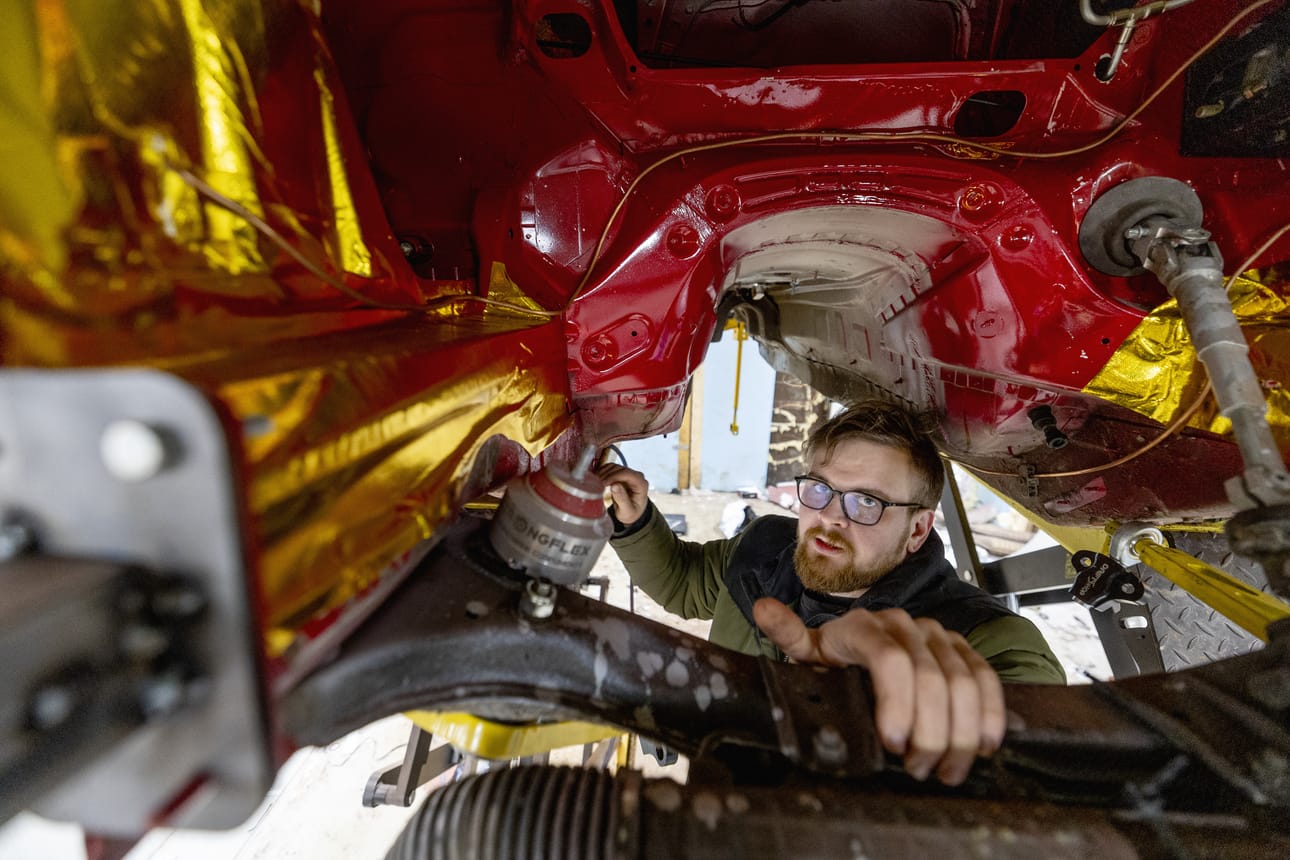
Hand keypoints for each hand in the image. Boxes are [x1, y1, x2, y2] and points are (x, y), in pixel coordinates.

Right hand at [596, 463, 650, 526]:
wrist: (632, 514)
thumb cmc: (631, 513)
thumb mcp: (627, 511)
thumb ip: (622, 499)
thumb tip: (615, 485)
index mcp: (641, 484)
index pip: (627, 474)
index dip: (614, 476)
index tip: (603, 483)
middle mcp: (636, 477)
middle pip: (620, 469)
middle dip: (607, 475)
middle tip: (597, 484)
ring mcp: (629, 474)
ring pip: (614, 467)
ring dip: (603, 473)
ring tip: (596, 483)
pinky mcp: (621, 474)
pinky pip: (611, 468)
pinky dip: (603, 472)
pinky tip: (598, 479)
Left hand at [753, 598, 1004, 785]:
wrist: (859, 652)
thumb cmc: (831, 663)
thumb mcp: (807, 654)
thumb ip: (790, 637)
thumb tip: (763, 609)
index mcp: (863, 626)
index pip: (890, 659)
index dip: (897, 703)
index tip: (892, 744)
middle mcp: (904, 624)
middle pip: (931, 677)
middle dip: (930, 732)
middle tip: (918, 770)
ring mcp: (937, 636)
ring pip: (964, 682)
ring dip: (961, 733)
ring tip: (945, 771)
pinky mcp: (962, 650)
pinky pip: (986, 679)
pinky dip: (990, 714)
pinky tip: (985, 747)